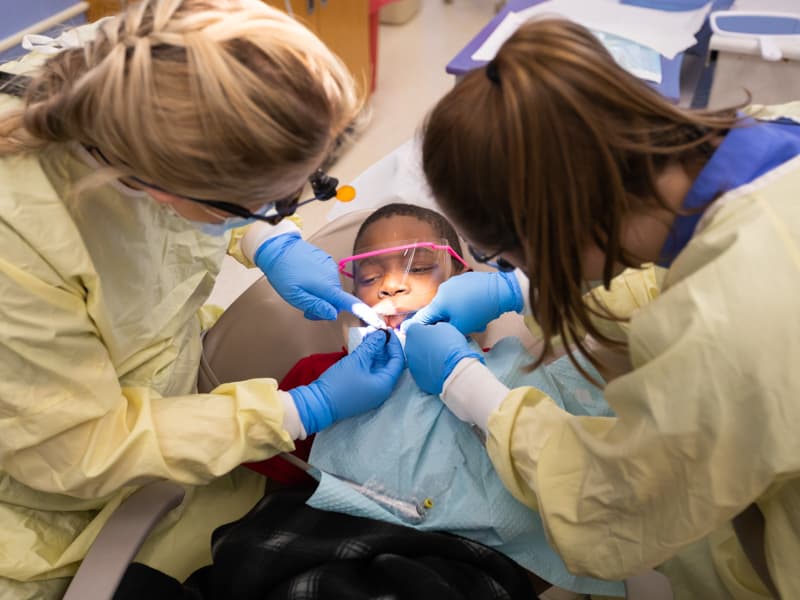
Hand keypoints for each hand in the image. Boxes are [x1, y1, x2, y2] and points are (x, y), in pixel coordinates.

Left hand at [254, 232, 360, 320]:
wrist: (278, 248)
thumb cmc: (284, 273)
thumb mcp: (295, 296)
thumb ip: (316, 306)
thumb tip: (333, 313)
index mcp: (326, 286)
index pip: (349, 302)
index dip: (362, 312)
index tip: (375, 319)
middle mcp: (332, 276)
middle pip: (336, 300)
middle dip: (325, 306)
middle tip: (306, 308)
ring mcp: (330, 267)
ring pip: (332, 290)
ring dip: (321, 295)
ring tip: (303, 291)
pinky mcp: (326, 261)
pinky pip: (328, 279)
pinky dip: (320, 284)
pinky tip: (306, 280)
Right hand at [289, 330, 404, 433]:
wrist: (318, 404)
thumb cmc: (339, 383)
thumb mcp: (356, 360)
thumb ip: (371, 346)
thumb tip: (382, 334)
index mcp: (385, 384)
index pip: (398, 361)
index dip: (394, 344)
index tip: (387, 331)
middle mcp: (382, 390)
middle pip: (389, 364)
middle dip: (383, 347)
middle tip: (376, 332)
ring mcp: (372, 392)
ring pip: (379, 368)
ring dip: (375, 352)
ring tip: (367, 336)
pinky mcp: (363, 391)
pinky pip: (370, 373)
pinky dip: (368, 360)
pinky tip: (362, 348)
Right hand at [401, 271, 522, 334]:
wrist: (500, 290)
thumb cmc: (479, 310)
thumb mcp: (461, 327)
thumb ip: (444, 331)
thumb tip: (435, 332)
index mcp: (438, 302)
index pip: (423, 317)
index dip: (415, 326)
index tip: (406, 331)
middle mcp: (442, 290)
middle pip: (438, 310)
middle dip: (446, 321)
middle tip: (458, 328)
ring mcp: (454, 283)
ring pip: (450, 303)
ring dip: (456, 312)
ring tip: (472, 319)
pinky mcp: (465, 279)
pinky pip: (459, 294)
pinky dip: (464, 303)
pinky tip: (476, 308)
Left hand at [404, 322, 482, 394]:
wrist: (454, 369)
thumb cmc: (450, 345)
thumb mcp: (445, 327)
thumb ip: (434, 328)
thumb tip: (433, 331)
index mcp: (413, 332)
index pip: (415, 327)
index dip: (425, 330)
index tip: (434, 333)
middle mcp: (408, 348)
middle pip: (414, 343)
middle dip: (424, 344)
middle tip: (438, 346)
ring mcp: (411, 364)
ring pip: (417, 358)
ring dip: (425, 357)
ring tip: (439, 359)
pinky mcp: (417, 378)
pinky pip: (422, 371)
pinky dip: (428, 370)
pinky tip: (439, 369)